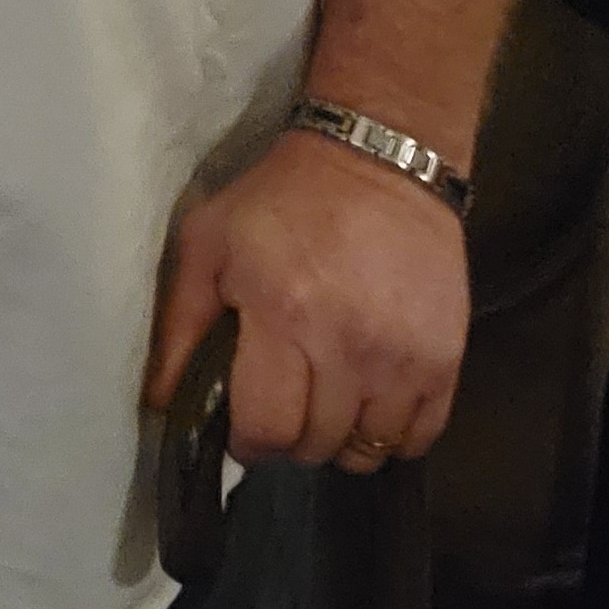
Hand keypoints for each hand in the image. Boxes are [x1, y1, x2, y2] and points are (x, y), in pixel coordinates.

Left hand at [143, 129, 469, 472]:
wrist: (379, 156)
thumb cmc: (283, 200)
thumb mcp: (210, 241)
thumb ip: (179, 323)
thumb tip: (162, 402)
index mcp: (284, 314)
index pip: (267, 429)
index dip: (248, 440)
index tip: (246, 423)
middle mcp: (349, 345)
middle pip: (317, 445)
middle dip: (293, 436)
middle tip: (288, 399)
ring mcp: (405, 357)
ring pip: (368, 452)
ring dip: (342, 439)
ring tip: (330, 400)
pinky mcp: (446, 358)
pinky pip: (420, 439)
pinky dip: (393, 435)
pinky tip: (373, 401)